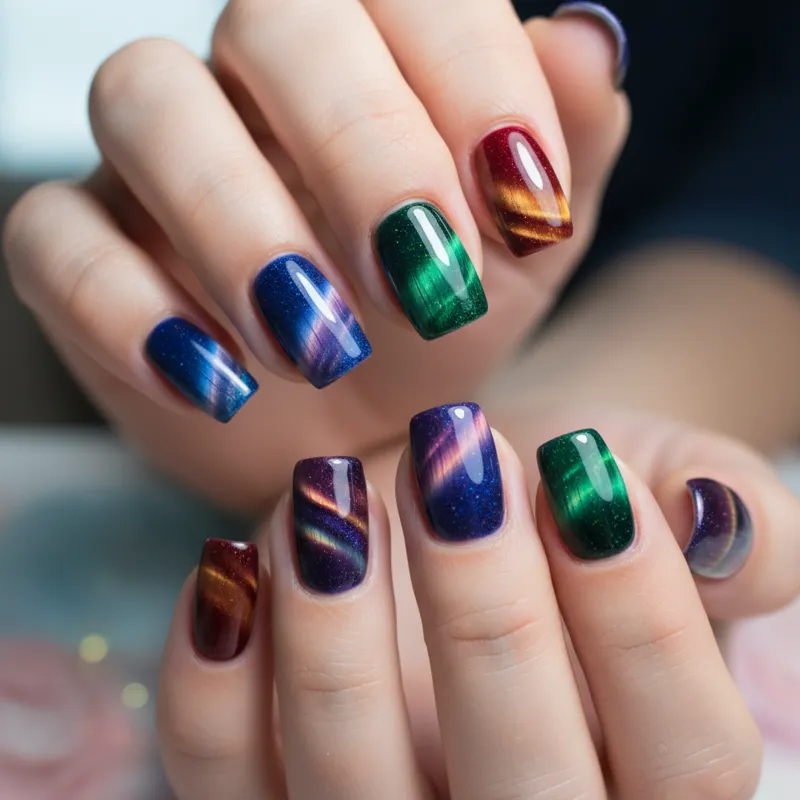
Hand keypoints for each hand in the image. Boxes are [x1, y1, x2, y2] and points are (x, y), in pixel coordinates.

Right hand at [3, 2, 627, 507]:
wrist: (361, 421)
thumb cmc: (445, 322)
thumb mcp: (529, 249)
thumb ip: (566, 148)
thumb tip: (591, 44)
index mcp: (375, 57)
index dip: (474, 78)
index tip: (526, 211)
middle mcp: (253, 82)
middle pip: (273, 18)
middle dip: (362, 151)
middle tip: (426, 286)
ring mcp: (154, 161)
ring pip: (145, 101)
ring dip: (241, 229)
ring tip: (321, 345)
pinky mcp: (80, 250)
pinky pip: (53, 238)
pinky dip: (128, 311)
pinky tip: (213, 382)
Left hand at [156, 401, 799, 798]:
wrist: (458, 506)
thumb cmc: (565, 506)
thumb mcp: (661, 492)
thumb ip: (735, 522)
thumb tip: (720, 526)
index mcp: (649, 782)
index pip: (688, 759)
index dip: (641, 614)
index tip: (585, 473)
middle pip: (524, 793)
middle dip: (487, 614)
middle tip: (458, 463)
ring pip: (348, 794)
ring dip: (334, 634)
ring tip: (335, 491)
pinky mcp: (265, 793)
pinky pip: (218, 772)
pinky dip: (213, 672)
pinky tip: (239, 560)